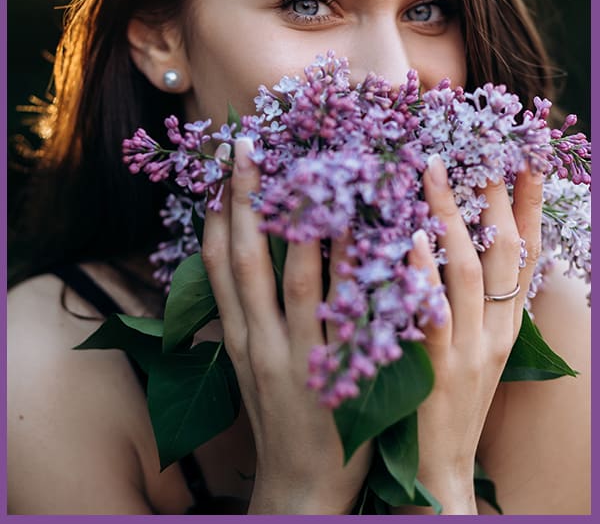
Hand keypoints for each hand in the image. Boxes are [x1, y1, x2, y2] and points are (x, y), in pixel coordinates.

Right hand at [201, 137, 370, 514]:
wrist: (301, 490)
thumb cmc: (280, 418)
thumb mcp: (254, 366)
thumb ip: (252, 315)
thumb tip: (248, 257)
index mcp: (241, 338)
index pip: (218, 268)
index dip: (218, 215)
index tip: (221, 170)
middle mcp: (263, 343)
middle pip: (249, 261)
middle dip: (248, 201)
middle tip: (249, 146)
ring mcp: (302, 359)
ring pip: (302, 282)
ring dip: (310, 226)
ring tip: (319, 173)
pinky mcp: (344, 376)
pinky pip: (355, 318)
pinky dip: (365, 275)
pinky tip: (382, 237)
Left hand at [402, 155, 542, 514]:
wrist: (437, 471)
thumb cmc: (448, 400)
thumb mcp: (474, 348)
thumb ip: (470, 301)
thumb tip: (454, 242)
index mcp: (507, 324)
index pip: (526, 255)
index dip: (530, 206)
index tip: (528, 160)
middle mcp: (496, 331)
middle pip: (503, 253)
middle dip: (496, 197)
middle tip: (481, 148)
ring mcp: (469, 350)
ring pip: (468, 272)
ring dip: (452, 217)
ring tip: (433, 171)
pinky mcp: (435, 370)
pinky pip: (433, 314)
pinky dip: (424, 275)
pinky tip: (412, 241)